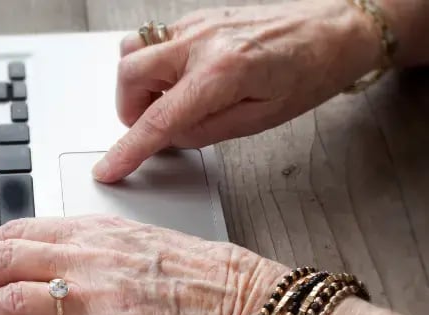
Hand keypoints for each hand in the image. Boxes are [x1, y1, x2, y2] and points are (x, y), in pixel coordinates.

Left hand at [0, 215, 288, 314]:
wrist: (242, 301)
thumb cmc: (199, 272)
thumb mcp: (136, 239)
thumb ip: (88, 243)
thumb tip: (47, 255)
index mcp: (93, 232)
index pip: (15, 233)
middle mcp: (88, 259)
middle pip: (1, 263)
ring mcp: (98, 299)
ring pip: (11, 303)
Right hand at [92, 0, 381, 181]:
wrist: (333, 28)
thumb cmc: (309, 71)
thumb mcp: (261, 120)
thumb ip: (206, 131)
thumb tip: (169, 137)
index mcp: (222, 72)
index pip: (159, 119)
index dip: (129, 150)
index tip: (108, 168)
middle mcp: (201, 41)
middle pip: (129, 74)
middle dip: (128, 109)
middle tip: (153, 127)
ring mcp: (194, 24)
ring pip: (132, 51)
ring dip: (137, 84)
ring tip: (166, 100)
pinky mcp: (194, 18)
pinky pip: (152, 40)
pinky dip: (153, 66)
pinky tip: (179, 80)